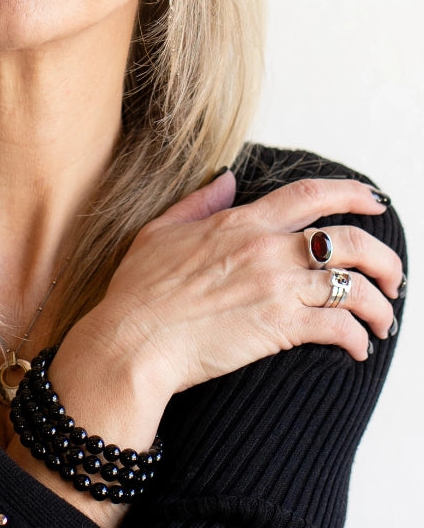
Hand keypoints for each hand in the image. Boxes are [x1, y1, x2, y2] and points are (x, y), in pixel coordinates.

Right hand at [76, 172, 402, 400]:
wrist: (133, 339)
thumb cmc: (138, 291)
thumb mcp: (160, 231)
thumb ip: (198, 203)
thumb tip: (227, 179)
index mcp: (240, 223)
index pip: (310, 195)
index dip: (351, 193)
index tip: (374, 200)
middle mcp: (265, 249)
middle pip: (349, 240)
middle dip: (384, 256)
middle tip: (393, 275)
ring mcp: (275, 287)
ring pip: (353, 285)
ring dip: (380, 304)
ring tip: (383, 320)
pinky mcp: (279, 326)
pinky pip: (339, 326)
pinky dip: (357, 338)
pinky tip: (356, 348)